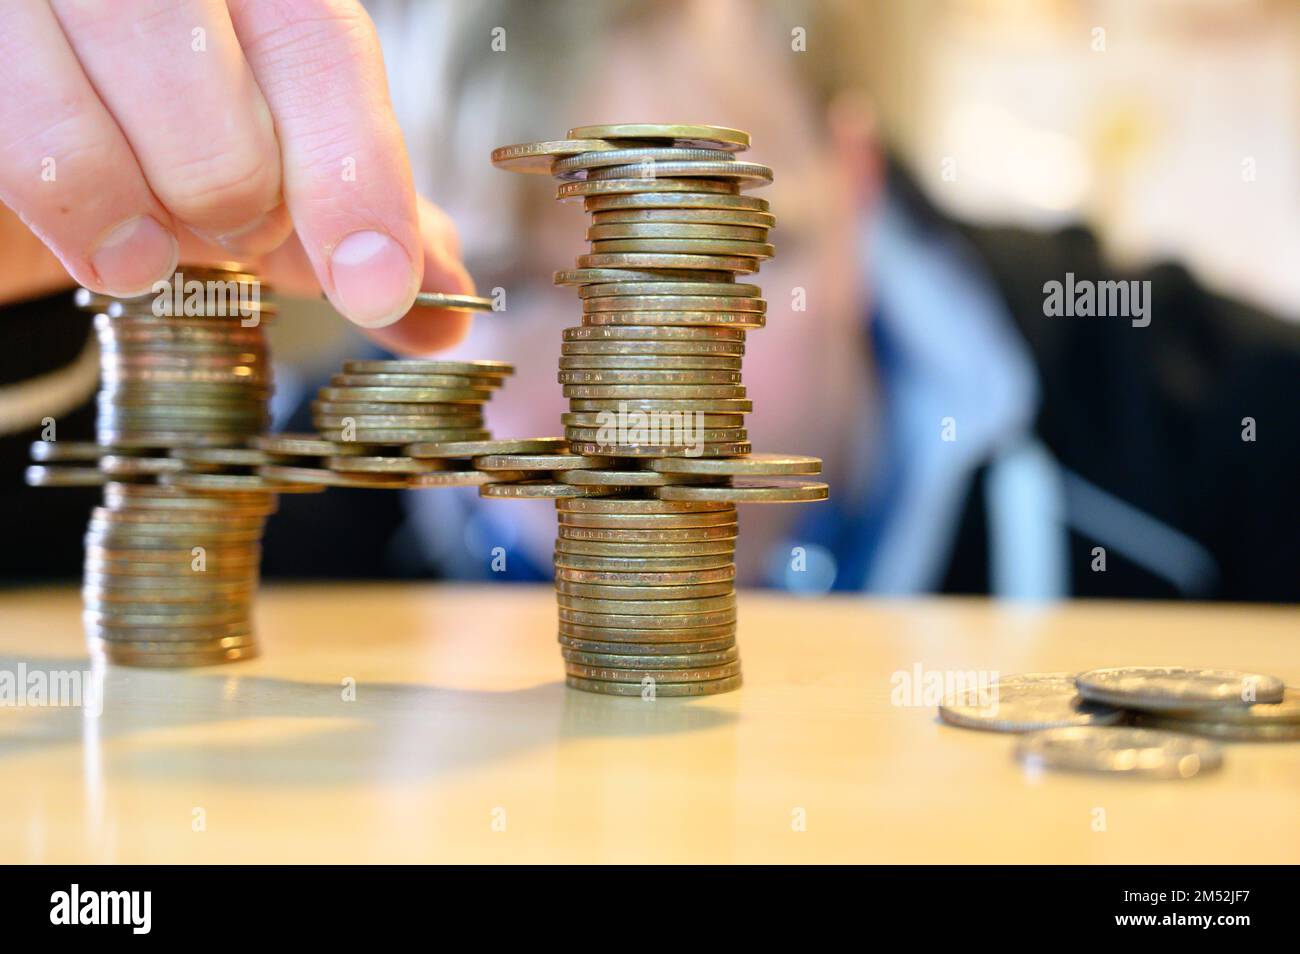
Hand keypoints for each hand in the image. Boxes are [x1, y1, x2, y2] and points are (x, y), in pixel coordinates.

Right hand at [0, 0, 471, 353]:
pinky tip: (104, 242)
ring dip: (151, 220)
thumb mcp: (272, 151)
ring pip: (106, 134)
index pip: (323, 52)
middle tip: (230, 222)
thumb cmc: (164, 112)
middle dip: (240, 210)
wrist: (34, 81)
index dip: (359, 181)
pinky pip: (24, 149)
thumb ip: (357, 210)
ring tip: (153, 238)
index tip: (378, 287)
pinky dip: (76, 219)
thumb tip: (444, 314)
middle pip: (224, 119)